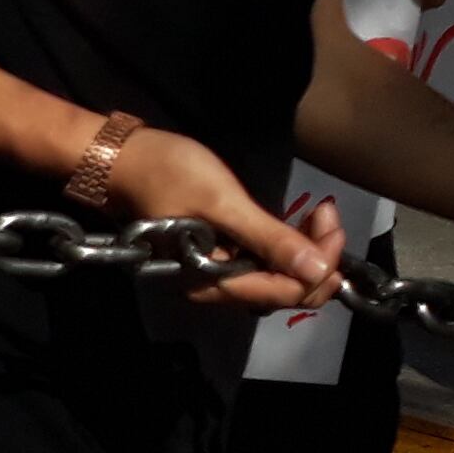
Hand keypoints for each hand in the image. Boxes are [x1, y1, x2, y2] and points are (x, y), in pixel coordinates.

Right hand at [97, 125, 341, 310]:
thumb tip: (318, 271)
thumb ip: (268, 239)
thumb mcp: (222, 202)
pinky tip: (298, 222)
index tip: (331, 224)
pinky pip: (263, 263)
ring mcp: (216, 272)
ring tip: (318, 215)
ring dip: (306, 251)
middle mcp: (215, 287)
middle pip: (284, 292)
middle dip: (317, 260)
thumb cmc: (166, 175)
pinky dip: (286, 246)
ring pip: (277, 278)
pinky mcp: (219, 256)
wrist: (122, 160)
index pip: (283, 292)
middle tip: (328, 217)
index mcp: (210, 282)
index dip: (318, 266)